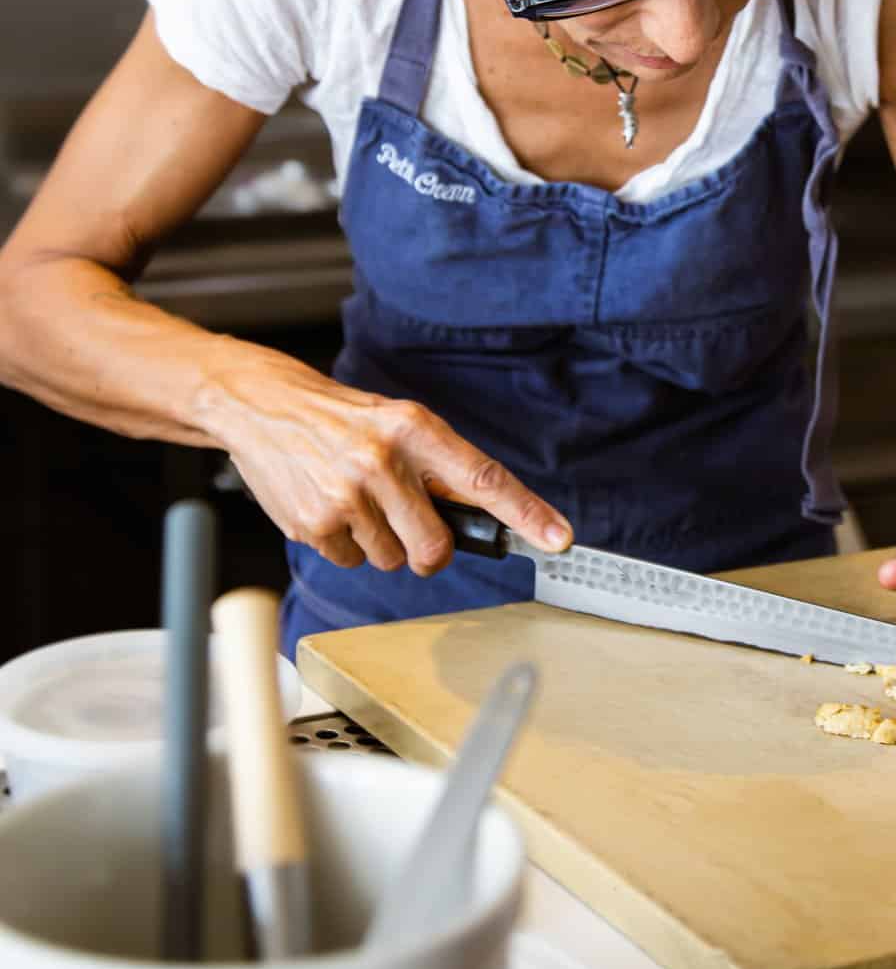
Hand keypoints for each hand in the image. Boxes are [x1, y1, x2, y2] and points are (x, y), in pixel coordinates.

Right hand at [198, 344, 571, 573]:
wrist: (264, 407)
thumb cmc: (341, 419)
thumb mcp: (398, 423)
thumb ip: (439, 467)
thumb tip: (490, 517)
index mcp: (414, 428)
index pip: (482, 477)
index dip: (525, 512)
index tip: (558, 537)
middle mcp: (382, 460)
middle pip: (435, 547)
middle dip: (427, 549)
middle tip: (407, 524)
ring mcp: (346, 495)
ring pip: (392, 559)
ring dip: (380, 541)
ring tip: (356, 499)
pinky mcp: (313, 524)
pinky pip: (352, 561)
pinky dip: (345, 544)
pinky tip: (329, 507)